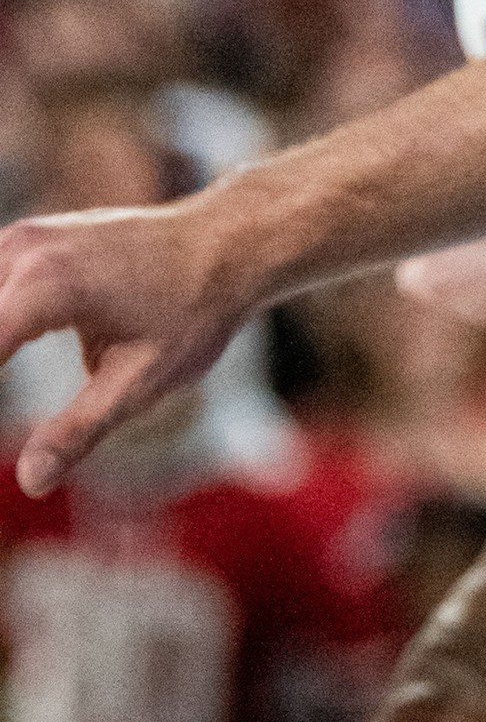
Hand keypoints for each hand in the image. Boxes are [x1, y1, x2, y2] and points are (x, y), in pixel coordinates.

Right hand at [0, 202, 264, 494]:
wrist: (227, 243)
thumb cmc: (195, 311)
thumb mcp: (144, 379)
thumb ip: (81, 430)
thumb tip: (32, 481)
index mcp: (45, 286)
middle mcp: (21, 251)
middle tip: (27, 421)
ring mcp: (18, 240)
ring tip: (59, 371)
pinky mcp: (21, 243)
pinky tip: (10, 356)